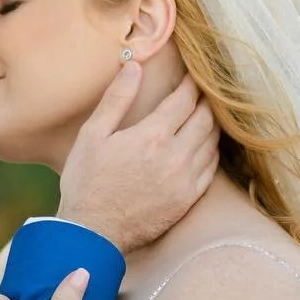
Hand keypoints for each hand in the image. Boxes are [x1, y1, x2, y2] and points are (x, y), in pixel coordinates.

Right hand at [57, 65, 219, 252]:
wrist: (93, 232)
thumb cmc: (87, 182)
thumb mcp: (92, 135)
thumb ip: (116, 99)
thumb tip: (134, 67)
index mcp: (152, 136)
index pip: (184, 100)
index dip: (191, 84)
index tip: (194, 75)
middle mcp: (175, 156)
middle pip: (205, 119)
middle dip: (206, 101)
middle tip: (205, 91)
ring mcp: (185, 180)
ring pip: (212, 143)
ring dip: (212, 125)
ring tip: (208, 114)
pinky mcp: (188, 200)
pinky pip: (211, 169)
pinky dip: (212, 152)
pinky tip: (206, 147)